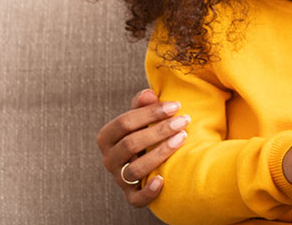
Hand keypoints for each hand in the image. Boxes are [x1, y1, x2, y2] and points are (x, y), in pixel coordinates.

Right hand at [96, 88, 190, 206]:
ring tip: (182, 138)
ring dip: (160, 153)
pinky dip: (148, 191)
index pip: (125, 123)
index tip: (176, 106)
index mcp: (107, 137)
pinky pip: (136, 199)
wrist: (147, 160)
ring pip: (135, 169)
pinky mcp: (131, 195)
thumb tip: (149, 94)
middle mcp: (109, 159)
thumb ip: (143, 105)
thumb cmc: (145, 133)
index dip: (150, 113)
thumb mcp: (142, 118)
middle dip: (160, 130)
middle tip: (184, 120)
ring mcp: (119, 178)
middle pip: (131, 144)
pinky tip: (163, 179)